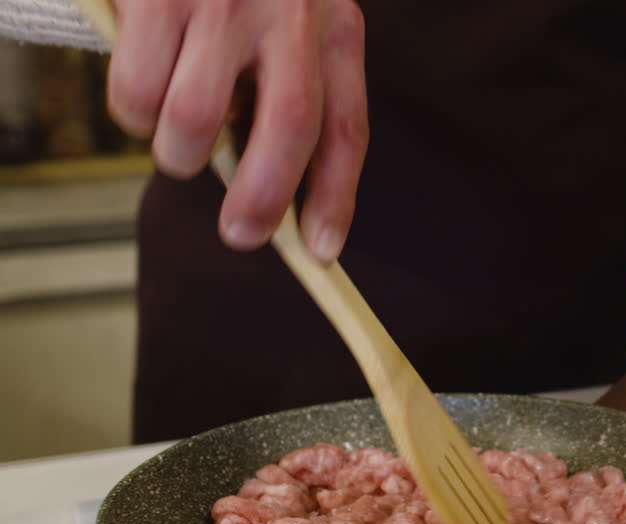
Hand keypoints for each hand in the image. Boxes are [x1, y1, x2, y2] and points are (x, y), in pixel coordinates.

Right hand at [106, 0, 368, 262]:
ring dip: (180, 154)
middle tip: (241, 235)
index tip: (322, 251)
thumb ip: (292, 91)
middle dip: (263, 198)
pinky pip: (137, 90)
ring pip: (196, 120)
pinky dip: (132, 112)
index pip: (347, 128)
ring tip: (178, 144)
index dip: (335, 198)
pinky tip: (143, 93)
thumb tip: (270, 192)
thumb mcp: (294, 23)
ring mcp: (222, 2)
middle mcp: (289, 14)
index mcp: (333, 29)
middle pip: (288, 128)